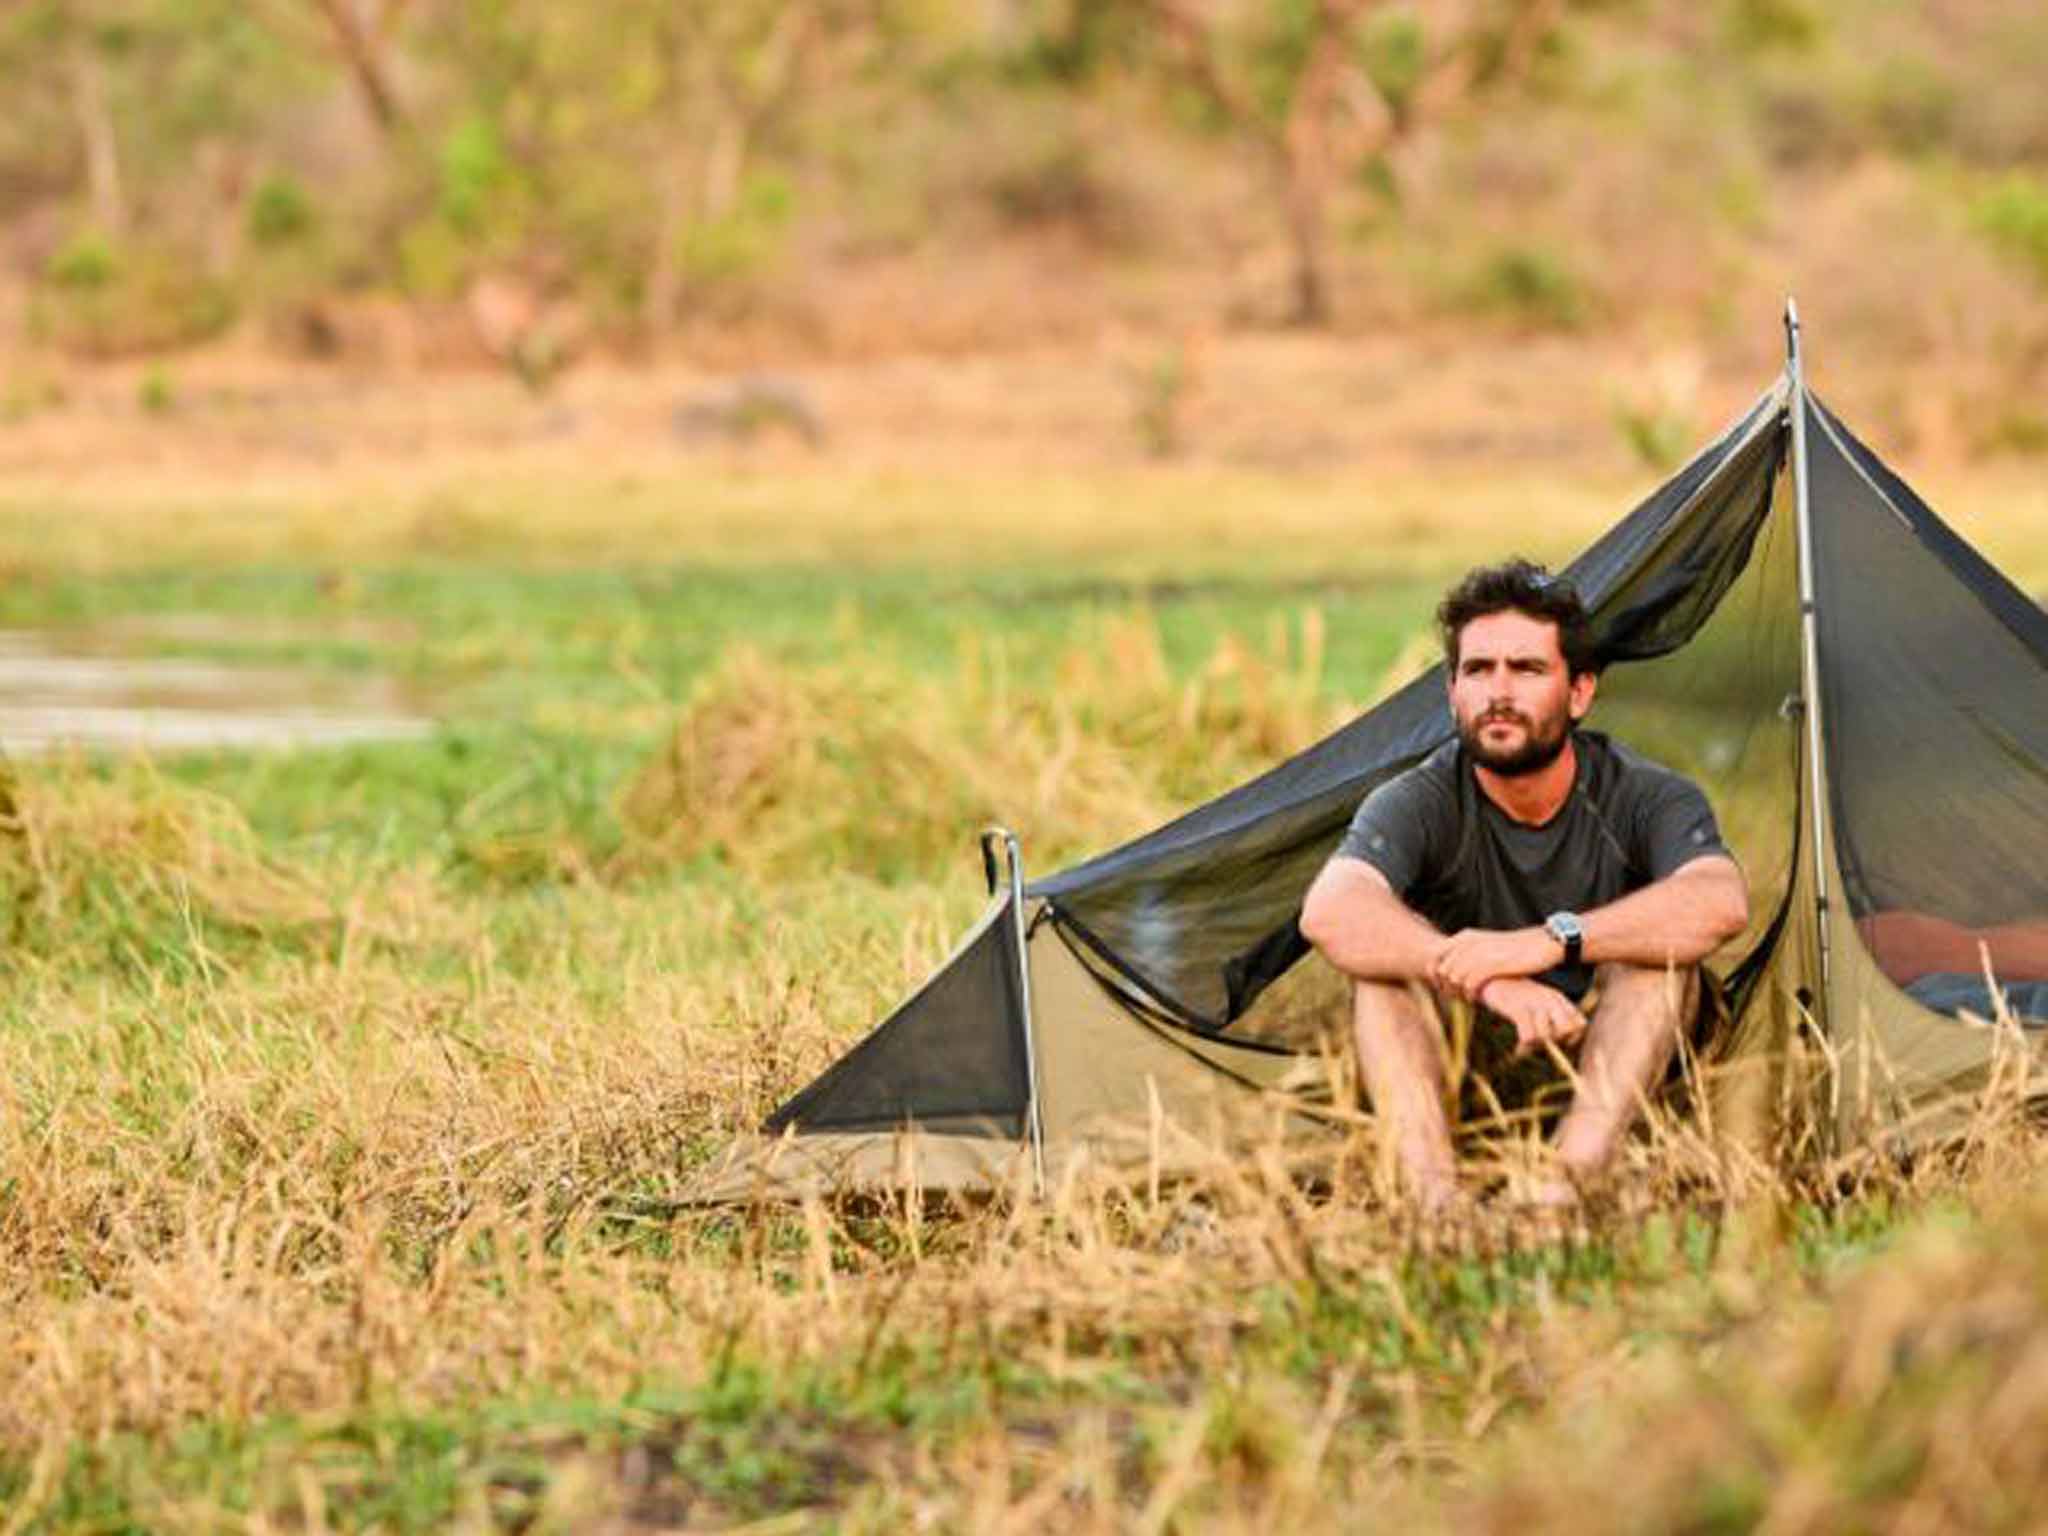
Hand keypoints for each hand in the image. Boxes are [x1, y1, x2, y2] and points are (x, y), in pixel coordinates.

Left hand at [1432, 926, 1559, 1000]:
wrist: (1544, 942)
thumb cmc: (1517, 948)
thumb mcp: (1488, 944)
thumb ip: (1470, 953)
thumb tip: (1454, 970)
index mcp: (1466, 936)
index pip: (1436, 956)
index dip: (1437, 974)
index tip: (1445, 987)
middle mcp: (1468, 942)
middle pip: (1442, 969)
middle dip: (1445, 986)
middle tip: (1456, 997)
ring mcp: (1479, 952)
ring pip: (1453, 978)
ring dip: (1457, 992)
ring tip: (1468, 999)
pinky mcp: (1491, 964)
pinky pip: (1469, 984)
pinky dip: (1469, 994)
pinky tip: (1477, 999)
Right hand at [1478, 977, 1588, 1058]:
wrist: (1490, 979)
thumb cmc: (1515, 996)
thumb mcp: (1539, 1001)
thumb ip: (1553, 1017)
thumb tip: (1562, 1046)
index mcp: (1557, 998)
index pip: (1580, 1024)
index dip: (1573, 1037)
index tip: (1559, 1042)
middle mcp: (1549, 999)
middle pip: (1567, 1030)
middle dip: (1556, 1041)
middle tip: (1542, 1043)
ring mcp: (1534, 1003)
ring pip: (1547, 1035)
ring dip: (1537, 1045)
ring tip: (1527, 1045)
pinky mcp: (1518, 1009)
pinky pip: (1529, 1036)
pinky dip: (1525, 1046)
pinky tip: (1519, 1048)